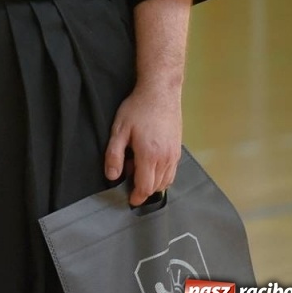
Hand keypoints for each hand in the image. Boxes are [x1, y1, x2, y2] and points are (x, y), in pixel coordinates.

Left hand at [105, 83, 182, 205]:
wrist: (160, 93)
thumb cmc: (137, 109)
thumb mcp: (119, 130)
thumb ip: (114, 155)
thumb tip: (112, 176)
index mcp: (150, 156)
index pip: (145, 187)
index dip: (137, 196)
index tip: (129, 200)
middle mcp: (166, 159)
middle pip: (157, 186)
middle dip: (142, 188)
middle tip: (128, 175)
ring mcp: (175, 155)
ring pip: (166, 180)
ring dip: (153, 182)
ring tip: (136, 167)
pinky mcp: (179, 150)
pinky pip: (172, 171)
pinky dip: (162, 175)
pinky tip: (150, 163)